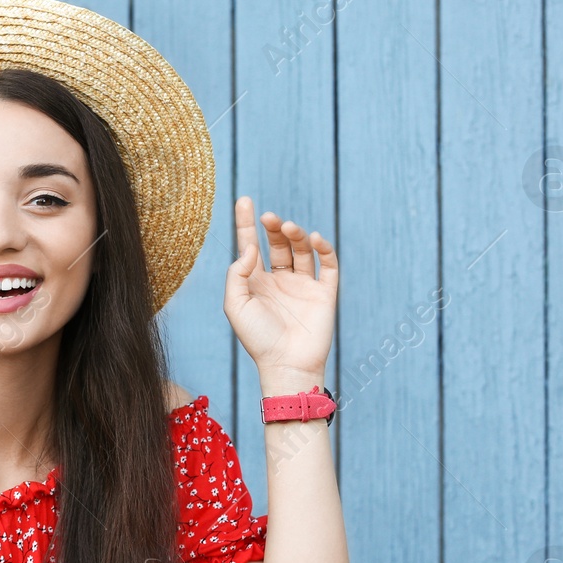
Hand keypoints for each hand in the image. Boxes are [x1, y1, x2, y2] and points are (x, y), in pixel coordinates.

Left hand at [224, 195, 337, 378]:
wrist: (287, 364)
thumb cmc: (257, 338)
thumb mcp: (235, 305)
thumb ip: (237, 274)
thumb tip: (251, 248)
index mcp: (255, 282)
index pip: (251, 245)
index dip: (246, 222)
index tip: (244, 199)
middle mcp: (279, 280)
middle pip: (277, 243)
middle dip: (274, 227)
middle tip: (271, 217)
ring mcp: (302, 286)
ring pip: (301, 250)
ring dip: (296, 235)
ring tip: (289, 228)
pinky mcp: (324, 293)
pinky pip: (328, 265)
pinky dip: (324, 248)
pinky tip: (315, 239)